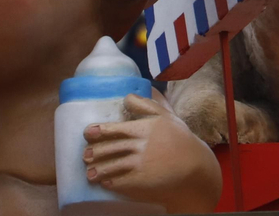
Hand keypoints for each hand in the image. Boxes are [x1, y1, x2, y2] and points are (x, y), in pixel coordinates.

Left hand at [84, 92, 222, 209]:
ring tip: (90, 173)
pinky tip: (106, 182)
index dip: (100, 131)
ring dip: (98, 170)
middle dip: (95, 152)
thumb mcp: (166, 115)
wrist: (193, 164)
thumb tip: (127, 96)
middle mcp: (140, 145)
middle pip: (111, 148)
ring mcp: (140, 164)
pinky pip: (121, 181)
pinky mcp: (142, 180)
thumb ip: (146, 104)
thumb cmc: (178, 137)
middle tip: (85, 155)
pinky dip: (111, 182)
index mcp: (145, 128)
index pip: (116, 129)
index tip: (88, 132)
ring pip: (113, 166)